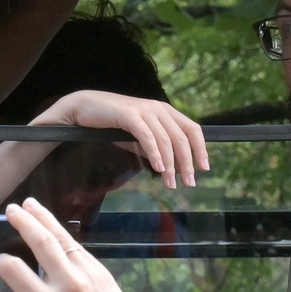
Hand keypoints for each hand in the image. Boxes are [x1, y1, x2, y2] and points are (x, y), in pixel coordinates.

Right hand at [0, 198, 160, 291]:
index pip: (14, 270)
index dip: (0, 263)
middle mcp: (67, 284)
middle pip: (41, 242)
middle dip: (24, 221)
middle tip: (11, 209)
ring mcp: (88, 275)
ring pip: (63, 239)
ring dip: (45, 219)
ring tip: (30, 205)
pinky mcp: (103, 273)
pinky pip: (79, 249)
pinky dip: (64, 238)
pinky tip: (55, 231)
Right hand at [33, 90, 206, 189]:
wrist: (85, 108)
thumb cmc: (113, 123)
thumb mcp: (139, 138)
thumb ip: (155, 148)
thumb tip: (169, 167)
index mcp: (165, 111)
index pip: (192, 129)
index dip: (200, 149)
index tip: (204, 168)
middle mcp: (159, 108)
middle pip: (182, 137)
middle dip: (188, 163)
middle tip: (189, 183)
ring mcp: (145, 110)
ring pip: (166, 140)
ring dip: (171, 165)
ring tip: (171, 183)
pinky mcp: (130, 115)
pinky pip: (147, 136)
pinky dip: (155, 153)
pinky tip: (159, 168)